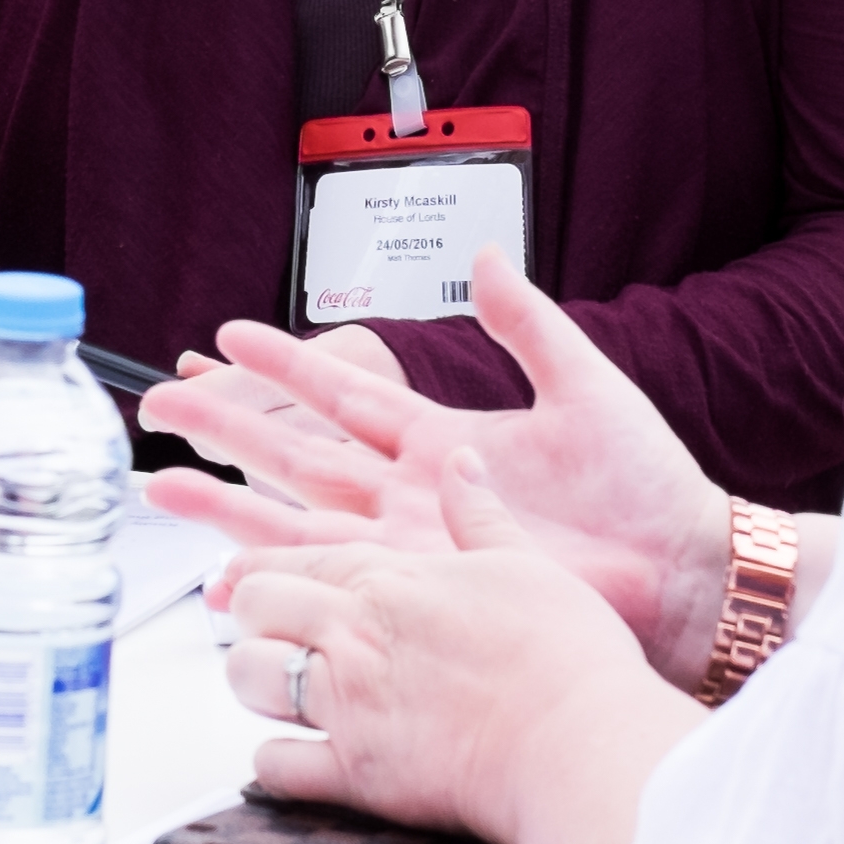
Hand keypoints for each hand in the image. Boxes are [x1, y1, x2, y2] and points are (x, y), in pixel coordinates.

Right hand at [140, 247, 730, 642]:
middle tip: (160, 401)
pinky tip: (223, 572)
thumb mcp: (586, 384)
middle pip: (296, 452)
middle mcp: (416, 492)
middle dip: (226, 424)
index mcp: (447, 438)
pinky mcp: (428, 587)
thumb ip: (527, 322)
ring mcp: (415, 543)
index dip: (284, 363)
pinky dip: (276, 573)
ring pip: (295, 515)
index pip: (344, 392)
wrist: (683, 568)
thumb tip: (486, 256)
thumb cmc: (651, 488)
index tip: (228, 336)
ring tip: (162, 480)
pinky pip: (334, 576)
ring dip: (225, 499)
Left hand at [218, 452, 696, 843]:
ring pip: (246, 677)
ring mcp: (348, 704)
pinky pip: (275, 766)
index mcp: (389, 578)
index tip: (244, 574)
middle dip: (250, 616)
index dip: (260, 564)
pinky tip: (296, 758)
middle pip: (252, 606)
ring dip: (254, 681)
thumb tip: (463, 463)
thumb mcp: (527, 562)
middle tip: (269, 631)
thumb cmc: (567, 657)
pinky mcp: (354, 772)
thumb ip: (481, 514)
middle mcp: (353, 634)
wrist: (581, 743)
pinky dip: (276, 764)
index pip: (293, 555)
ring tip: (276, 689)